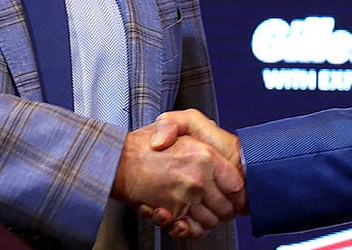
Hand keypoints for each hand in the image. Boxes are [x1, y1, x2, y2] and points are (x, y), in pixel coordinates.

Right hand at [112, 121, 243, 239]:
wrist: (115, 162)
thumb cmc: (144, 144)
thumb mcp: (177, 121)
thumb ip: (196, 125)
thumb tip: (211, 151)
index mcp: (205, 156)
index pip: (236, 184)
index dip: (236, 193)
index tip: (232, 195)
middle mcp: (198, 178)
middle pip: (226, 208)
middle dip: (222, 210)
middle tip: (215, 205)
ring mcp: (185, 198)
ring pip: (209, 222)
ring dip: (205, 220)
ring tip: (197, 210)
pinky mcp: (171, 213)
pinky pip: (189, 229)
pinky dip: (188, 229)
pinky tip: (183, 219)